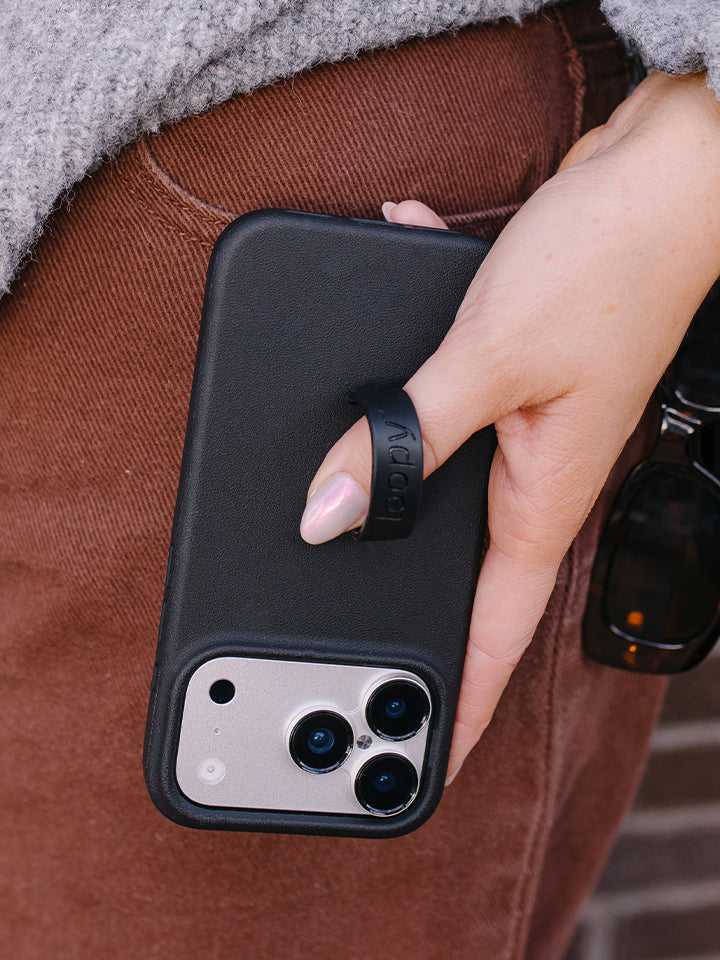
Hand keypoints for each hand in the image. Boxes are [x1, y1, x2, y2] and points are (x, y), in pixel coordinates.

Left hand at [300, 72, 719, 782]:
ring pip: (440, 484)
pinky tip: (370, 337)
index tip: (419, 761)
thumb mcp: (488, 360)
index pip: (490, 634)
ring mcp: (522, 423)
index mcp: (540, 498)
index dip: (456, 704)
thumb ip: (405, 436)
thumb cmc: (609, 264)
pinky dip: (404, 384)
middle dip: (410, 618)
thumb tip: (328, 511)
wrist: (660, 173)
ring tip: (337, 516)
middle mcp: (534, 473)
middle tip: (353, 656)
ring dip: (390, 494)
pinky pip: (440, 398)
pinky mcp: (510, 373)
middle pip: (460, 574)